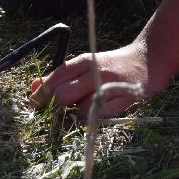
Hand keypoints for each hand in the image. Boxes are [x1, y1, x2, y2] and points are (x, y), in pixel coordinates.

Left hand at [30, 39, 158, 118]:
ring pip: (80, 110)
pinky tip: (98, 110)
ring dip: (77, 113)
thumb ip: (58, 76)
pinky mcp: (124, 99)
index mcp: (83, 61)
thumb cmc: (110, 65)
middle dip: (56, 108)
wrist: (147, 61)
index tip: (36, 106)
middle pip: (63, 96)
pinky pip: (99, 117)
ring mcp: (110, 86)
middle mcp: (95, 72)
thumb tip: (32, 86)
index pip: (54, 80)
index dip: (41, 96)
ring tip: (83, 107)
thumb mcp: (83, 66)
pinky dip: (94, 117)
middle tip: (57, 111)